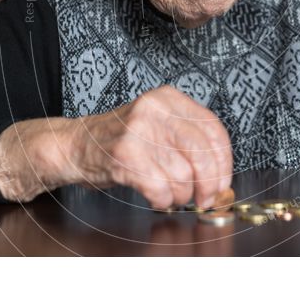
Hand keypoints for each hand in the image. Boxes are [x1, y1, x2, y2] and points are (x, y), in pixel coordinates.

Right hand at [0, 85, 232, 206]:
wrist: (75, 144)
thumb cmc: (120, 140)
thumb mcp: (158, 125)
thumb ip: (188, 140)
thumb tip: (221, 174)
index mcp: (169, 99)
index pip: (213, 130)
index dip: (224, 162)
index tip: (224, 181)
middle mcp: (155, 109)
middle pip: (202, 154)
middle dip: (209, 184)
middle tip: (205, 199)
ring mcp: (138, 131)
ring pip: (182, 176)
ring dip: (181, 196)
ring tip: (171, 195)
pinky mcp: (124, 155)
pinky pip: (160, 188)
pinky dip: (163, 201)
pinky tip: (156, 198)